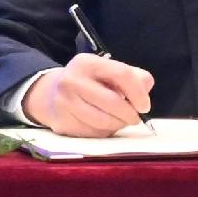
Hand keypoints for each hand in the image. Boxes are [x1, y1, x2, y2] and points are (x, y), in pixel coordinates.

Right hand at [22, 55, 153, 137]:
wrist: (52, 94)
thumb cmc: (89, 82)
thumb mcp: (108, 71)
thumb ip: (133, 76)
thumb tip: (146, 87)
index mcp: (87, 63)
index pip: (121, 74)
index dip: (138, 93)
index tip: (144, 106)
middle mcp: (72, 80)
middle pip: (113, 102)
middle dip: (130, 114)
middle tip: (135, 118)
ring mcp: (65, 103)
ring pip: (103, 121)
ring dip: (118, 125)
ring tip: (120, 121)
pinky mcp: (63, 123)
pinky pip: (93, 133)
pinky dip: (105, 132)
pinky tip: (104, 125)